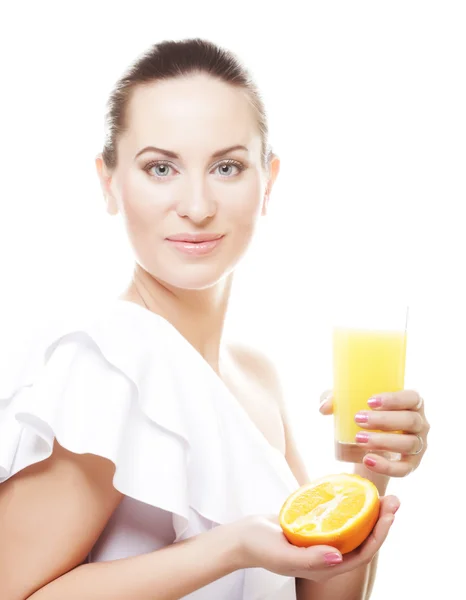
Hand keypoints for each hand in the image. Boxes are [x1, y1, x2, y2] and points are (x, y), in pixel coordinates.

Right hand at [235, 495, 398, 581]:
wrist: (241, 537)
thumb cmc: (259, 547)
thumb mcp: (282, 554)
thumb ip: (310, 559)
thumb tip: (338, 556)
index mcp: (326, 567)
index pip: (362, 553)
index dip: (379, 535)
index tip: (389, 514)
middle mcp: (328, 555)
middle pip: (363, 539)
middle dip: (381, 521)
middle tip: (394, 498)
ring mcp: (322, 541)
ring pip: (353, 527)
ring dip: (369, 512)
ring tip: (380, 492)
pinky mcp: (314, 527)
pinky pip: (338, 517)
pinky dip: (349, 505)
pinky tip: (354, 491)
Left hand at [320, 389, 429, 476]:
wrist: (365, 447)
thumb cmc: (362, 415)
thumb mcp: (348, 403)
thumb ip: (334, 399)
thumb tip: (324, 407)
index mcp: (411, 403)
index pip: (412, 398)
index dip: (394, 399)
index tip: (369, 401)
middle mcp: (420, 423)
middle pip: (410, 421)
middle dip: (384, 420)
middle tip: (358, 419)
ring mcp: (418, 445)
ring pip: (409, 444)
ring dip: (384, 441)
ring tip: (358, 439)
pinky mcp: (411, 465)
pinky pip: (404, 469)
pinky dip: (386, 466)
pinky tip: (368, 460)